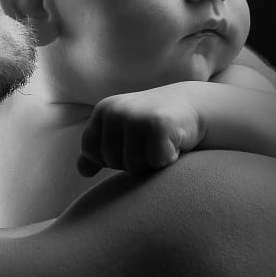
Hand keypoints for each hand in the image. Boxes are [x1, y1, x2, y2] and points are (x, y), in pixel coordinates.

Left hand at [76, 83, 205, 177]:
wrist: (193, 106)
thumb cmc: (154, 124)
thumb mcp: (122, 133)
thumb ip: (99, 150)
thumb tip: (82, 171)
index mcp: (104, 111)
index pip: (92, 153)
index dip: (113, 157)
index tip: (132, 144)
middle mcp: (116, 110)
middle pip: (113, 162)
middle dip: (134, 161)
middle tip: (151, 142)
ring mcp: (136, 117)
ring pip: (134, 166)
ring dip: (151, 163)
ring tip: (162, 143)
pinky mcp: (158, 125)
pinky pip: (155, 162)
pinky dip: (168, 160)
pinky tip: (175, 143)